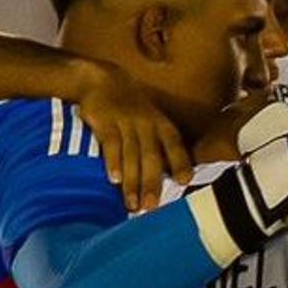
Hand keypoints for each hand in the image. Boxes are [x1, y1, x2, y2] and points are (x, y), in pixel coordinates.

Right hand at [64, 55, 190, 201]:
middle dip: (152, 183)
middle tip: (152, 207)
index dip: (180, 161)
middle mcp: (146, 123)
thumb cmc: (132, 108)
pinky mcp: (105, 121)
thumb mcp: (151, 120)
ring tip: (132, 204)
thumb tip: (171, 181)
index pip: (174, 144)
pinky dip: (112, 162)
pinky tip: (113, 179)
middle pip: (151, 156)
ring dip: (132, 181)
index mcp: (161, 124)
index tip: (185, 181)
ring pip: (131, 154)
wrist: (102, 80)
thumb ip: (160, 147)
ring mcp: (125, 122)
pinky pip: (110, 143)